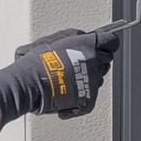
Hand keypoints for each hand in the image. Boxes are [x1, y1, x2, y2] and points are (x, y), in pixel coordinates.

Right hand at [0, 28, 120, 127]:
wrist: (29, 84)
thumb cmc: (35, 62)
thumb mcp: (52, 40)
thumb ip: (71, 38)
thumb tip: (78, 37)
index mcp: (87, 44)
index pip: (111, 41)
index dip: (106, 44)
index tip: (102, 46)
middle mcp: (94, 62)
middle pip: (105, 61)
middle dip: (94, 62)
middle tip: (78, 65)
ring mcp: (92, 81)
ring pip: (97, 80)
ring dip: (86, 80)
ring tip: (68, 81)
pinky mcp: (88, 99)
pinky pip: (88, 101)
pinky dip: (77, 103)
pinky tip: (65, 99)